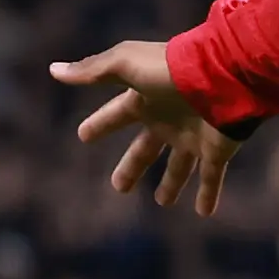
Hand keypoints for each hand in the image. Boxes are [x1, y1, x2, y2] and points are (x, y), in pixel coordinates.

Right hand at [50, 40, 244, 215]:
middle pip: (146, 148)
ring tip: (163, 202)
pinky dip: (208, 195)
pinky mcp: (217, 150)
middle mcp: (170, 119)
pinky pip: (211, 177)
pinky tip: (203, 213)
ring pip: (180, 167)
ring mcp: (194, 136)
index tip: (83, 135)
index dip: (101, 124)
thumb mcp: (125, 65)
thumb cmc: (172, 68)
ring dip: (172, 184)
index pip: (117, 114)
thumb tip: (54, 70)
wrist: (225, 74)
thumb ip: (92, 70)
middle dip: (133, 165)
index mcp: (147, 99)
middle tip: (118, 187)